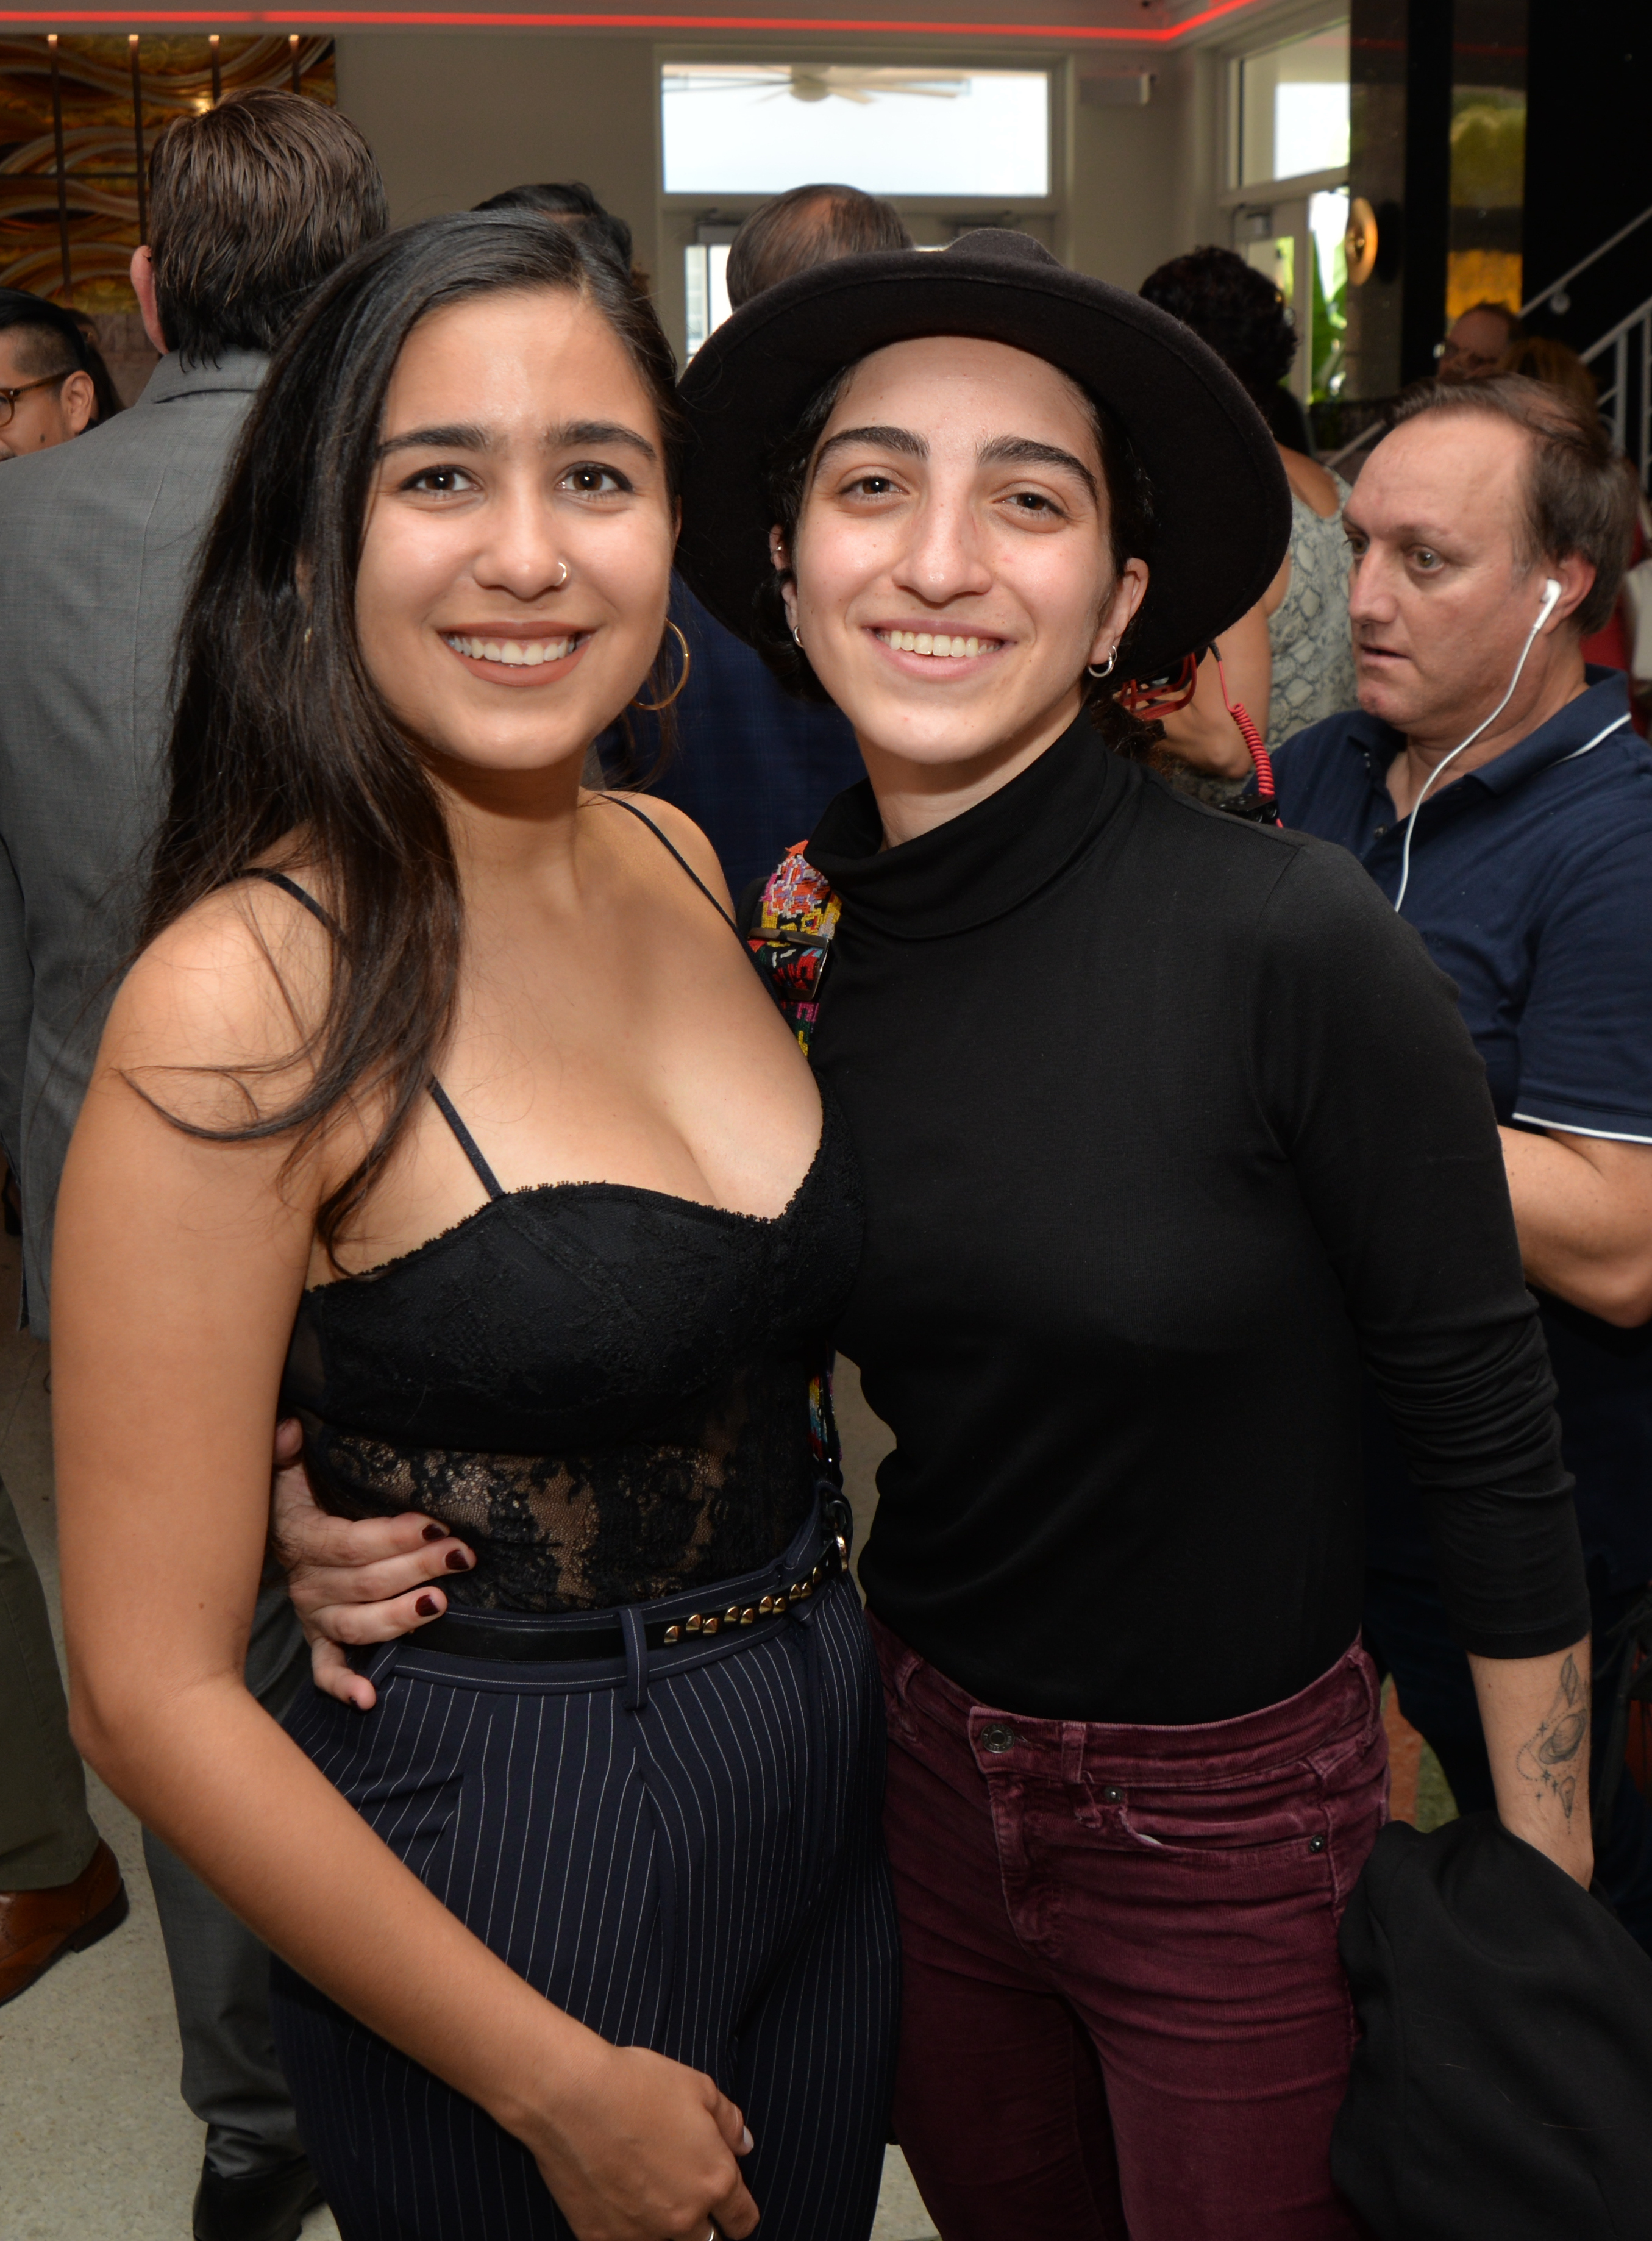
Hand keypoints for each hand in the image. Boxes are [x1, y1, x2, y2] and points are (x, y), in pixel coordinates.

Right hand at [270, 1418, 474, 1709]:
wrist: (262, 1542)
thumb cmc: (294, 1499)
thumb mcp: (286, 1472)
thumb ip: (285, 1452)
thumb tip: (288, 1427)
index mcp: (304, 1539)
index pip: (352, 1543)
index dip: (395, 1536)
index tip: (438, 1525)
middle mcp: (308, 1583)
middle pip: (367, 1583)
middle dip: (417, 1568)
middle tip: (461, 1556)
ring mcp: (314, 1616)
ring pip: (358, 1624)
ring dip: (400, 1617)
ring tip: (440, 1603)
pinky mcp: (319, 1639)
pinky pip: (326, 1668)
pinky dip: (344, 1684)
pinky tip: (369, 1698)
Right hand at [523, 2039, 757, 2240]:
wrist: (571, 2097)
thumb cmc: (638, 2084)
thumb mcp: (699, 2087)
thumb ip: (729, 2122)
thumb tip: (742, 2145)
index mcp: (714, 2181)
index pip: (743, 2220)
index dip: (739, 2212)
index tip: (730, 2203)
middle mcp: (683, 2218)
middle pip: (708, 2239)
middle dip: (703, 2219)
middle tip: (683, 2189)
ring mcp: (641, 2235)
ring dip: (666, 2228)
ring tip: (649, 2194)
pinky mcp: (601, 2240)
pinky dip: (627, 2230)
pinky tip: (617, 2202)